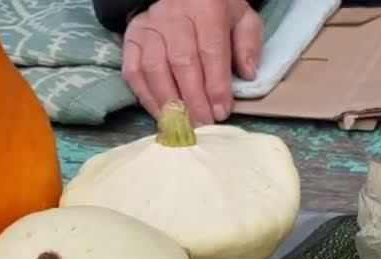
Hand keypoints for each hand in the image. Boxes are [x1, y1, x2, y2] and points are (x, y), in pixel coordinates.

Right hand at [122, 0, 262, 125]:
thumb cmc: (218, 13)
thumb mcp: (242, 19)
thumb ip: (248, 43)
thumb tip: (248, 74)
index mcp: (205, 9)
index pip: (211, 51)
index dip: (216, 85)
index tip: (221, 112)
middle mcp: (173, 16)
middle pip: (181, 63)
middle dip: (193, 99)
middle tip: (202, 125)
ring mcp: (149, 26)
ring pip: (154, 68)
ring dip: (168, 102)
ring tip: (182, 124)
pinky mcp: (132, 37)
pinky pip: (133, 71)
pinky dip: (146, 97)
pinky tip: (161, 114)